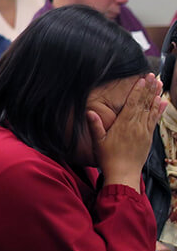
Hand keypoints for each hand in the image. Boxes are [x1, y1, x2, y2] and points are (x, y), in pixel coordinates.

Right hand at [88, 74, 164, 188]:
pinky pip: (154, 120)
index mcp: (124, 124)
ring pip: (151, 110)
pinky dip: (158, 110)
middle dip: (149, 88)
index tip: (142, 78)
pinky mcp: (148, 138)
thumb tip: (89, 111)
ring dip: (156, 96)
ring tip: (160, 84)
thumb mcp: (98, 141)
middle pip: (144, 103)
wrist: (123, 174)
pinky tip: (162, 103)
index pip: (133, 103)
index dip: (138, 90)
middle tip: (154, 76)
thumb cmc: (108, 158)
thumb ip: (94, 125)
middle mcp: (137, 126)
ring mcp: (144, 132)